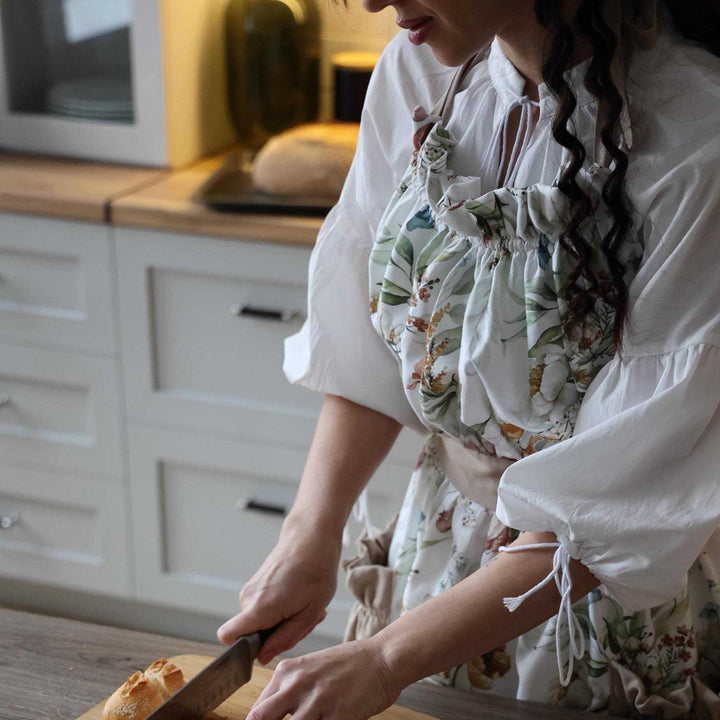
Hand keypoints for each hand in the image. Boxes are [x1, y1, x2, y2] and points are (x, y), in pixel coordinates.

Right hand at [217, 516, 340, 663]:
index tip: (268, 646)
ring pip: (260, 622)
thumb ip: (285, 639)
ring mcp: (250, 589)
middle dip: (277, 635)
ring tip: (305, 605)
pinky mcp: (256, 584)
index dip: (243, 650)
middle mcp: (248, 598)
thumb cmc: (316, 569)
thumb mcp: (310, 612)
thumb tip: (262, 657)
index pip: (228, 637)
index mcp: (260, 607)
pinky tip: (300, 598)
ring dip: (283, 621)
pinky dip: (281, 610)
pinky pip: (263, 609)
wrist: (311, 535)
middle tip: (304, 619)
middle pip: (252, 635)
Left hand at [247, 640, 399, 719]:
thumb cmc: (348, 665)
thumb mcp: (310, 669)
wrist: (383, 657)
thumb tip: (265, 716)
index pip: (256, 711)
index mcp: (287, 671)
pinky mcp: (338, 716)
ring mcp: (317, 700)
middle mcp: (298, 684)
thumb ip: (288, 691)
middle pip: (262, 719)